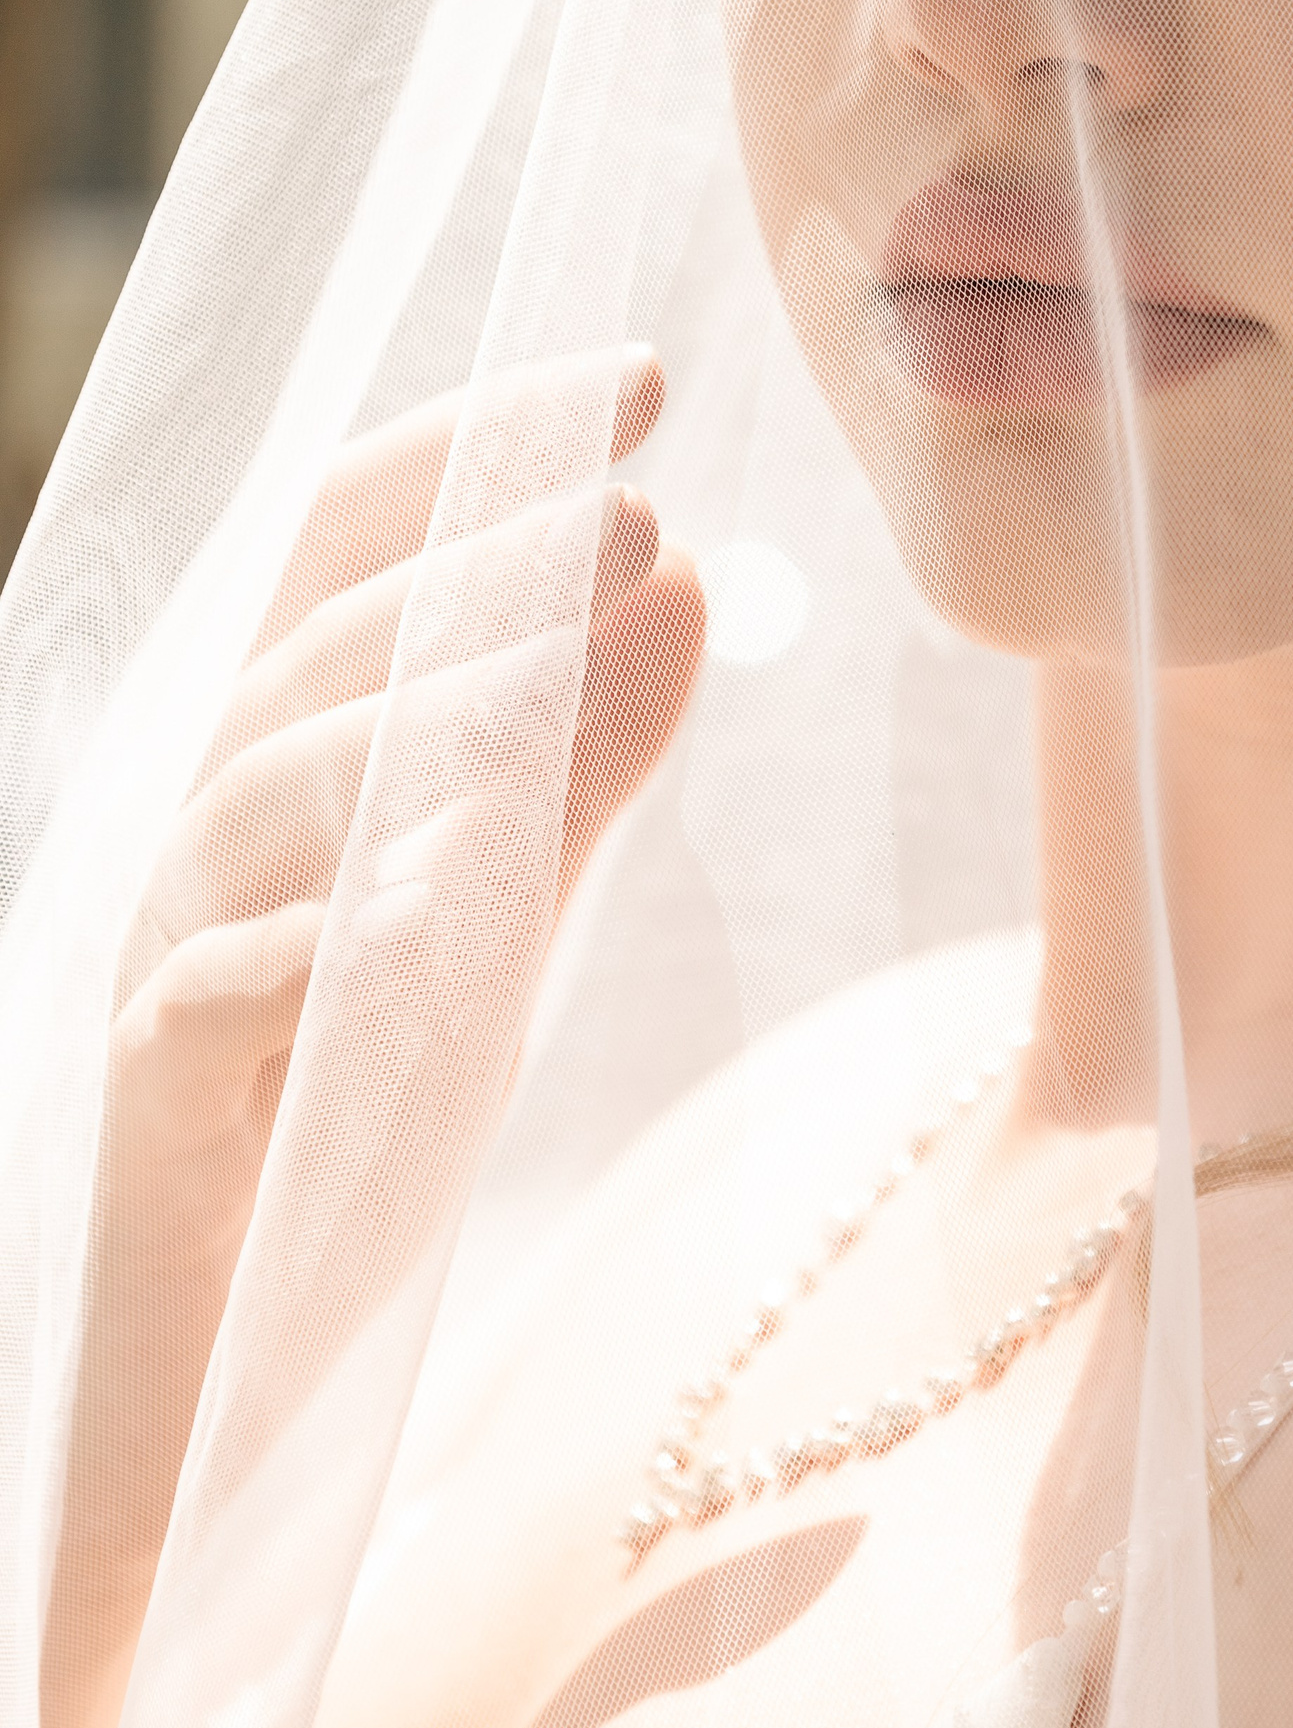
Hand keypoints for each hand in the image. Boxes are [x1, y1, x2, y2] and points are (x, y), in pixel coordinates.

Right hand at [91, 348, 702, 1569]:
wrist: (250, 1350)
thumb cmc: (369, 1088)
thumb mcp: (508, 902)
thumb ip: (589, 759)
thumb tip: (698, 584)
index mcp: (296, 751)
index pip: (359, 549)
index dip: (482, 449)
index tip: (640, 377)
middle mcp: (215, 826)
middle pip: (321, 651)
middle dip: (475, 572)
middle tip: (634, 518)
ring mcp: (172, 954)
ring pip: (262, 798)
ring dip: (411, 725)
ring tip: (556, 674)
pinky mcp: (159, 1097)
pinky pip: (208, 1002)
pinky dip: (305, 945)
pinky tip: (415, 906)